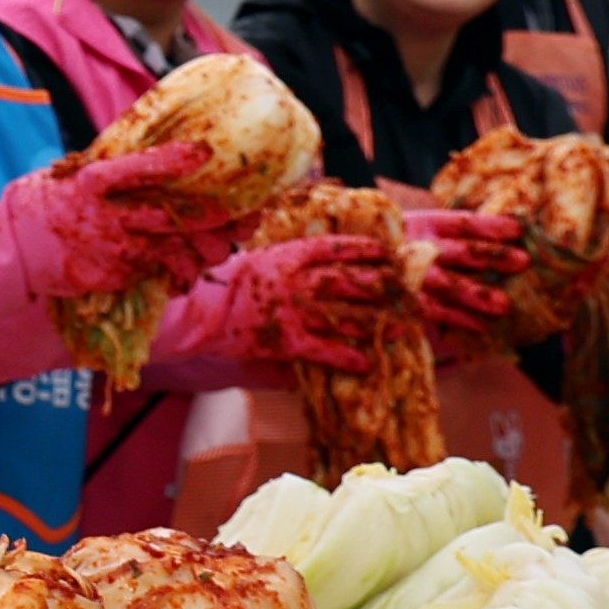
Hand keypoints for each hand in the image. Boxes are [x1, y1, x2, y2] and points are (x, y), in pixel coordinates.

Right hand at [0, 141, 240, 299]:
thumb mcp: (73, 176)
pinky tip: (187, 272)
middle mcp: (102, 216)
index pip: (134, 168)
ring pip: (172, 252)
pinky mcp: (112, 276)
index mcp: (91, 183)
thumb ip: (113, 170)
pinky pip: (156, 275)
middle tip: (240, 215)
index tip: (204, 152)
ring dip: (204, 252)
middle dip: (211, 217)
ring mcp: (109, 249)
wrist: (16, 251)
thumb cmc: (52, 203)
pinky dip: (177, 274)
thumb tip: (161, 155)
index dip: (171, 161)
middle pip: (169, 217)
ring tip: (221, 248)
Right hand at [182, 233, 402, 374]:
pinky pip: (326, 349)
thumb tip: (329, 255)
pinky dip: (349, 356)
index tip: (389, 253)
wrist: (200, 315)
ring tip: (401, 327)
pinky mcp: (287, 341)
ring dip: (378, 323)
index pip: (338, 248)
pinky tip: (366, 361)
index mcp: (289, 256)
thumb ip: (294, 257)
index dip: (368, 251)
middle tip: (408, 293)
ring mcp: (293, 311)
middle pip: (352, 281)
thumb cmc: (229, 285)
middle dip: (385, 287)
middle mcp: (296, 281)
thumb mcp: (262, 258)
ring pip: (347, 316)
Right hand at [397, 204, 530, 345]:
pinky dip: (458, 317)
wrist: (351, 266)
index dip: (490, 225)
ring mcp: (407, 273)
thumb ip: (456, 238)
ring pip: (447, 282)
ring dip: (477, 293)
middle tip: (523, 261)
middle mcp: (416, 246)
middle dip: (492, 256)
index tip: (519, 230)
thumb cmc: (399, 251)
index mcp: (423, 224)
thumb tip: (511, 237)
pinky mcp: (402, 298)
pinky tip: (481, 326)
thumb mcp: (420, 234)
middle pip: (460, 250)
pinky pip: (432, 309)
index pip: (463, 223)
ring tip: (504, 305)